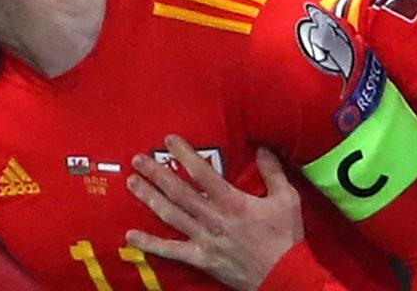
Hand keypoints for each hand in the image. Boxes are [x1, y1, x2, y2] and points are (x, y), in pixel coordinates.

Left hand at [125, 135, 303, 290]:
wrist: (283, 276)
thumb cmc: (285, 236)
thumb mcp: (286, 199)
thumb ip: (272, 171)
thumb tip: (263, 146)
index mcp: (232, 202)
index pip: (202, 173)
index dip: (185, 155)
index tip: (169, 139)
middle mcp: (213, 218)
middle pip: (179, 193)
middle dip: (157, 174)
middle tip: (137, 160)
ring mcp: (204, 240)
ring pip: (171, 216)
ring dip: (150, 198)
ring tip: (132, 183)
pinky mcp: (200, 258)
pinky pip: (171, 251)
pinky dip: (150, 244)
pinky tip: (130, 236)